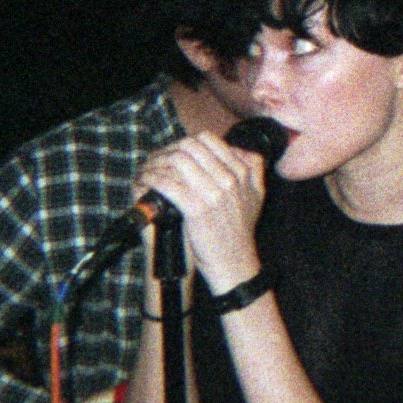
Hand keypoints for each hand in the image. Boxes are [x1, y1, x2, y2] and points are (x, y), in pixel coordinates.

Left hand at [131, 132, 270, 295]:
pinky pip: (169, 183)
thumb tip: (237, 149)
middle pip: (189, 146)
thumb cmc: (240, 232)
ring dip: (156, 162)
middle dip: (167, 150)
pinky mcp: (197, 209)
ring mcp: (214, 193)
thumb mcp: (257, 195)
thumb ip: (253, 169)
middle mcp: (231, 178)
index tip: (174, 152)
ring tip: (147, 170)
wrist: (235, 263)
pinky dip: (152, 179)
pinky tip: (145, 181)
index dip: (185, 142)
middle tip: (155, 160)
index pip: (208, 140)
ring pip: (177, 161)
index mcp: (244, 171)